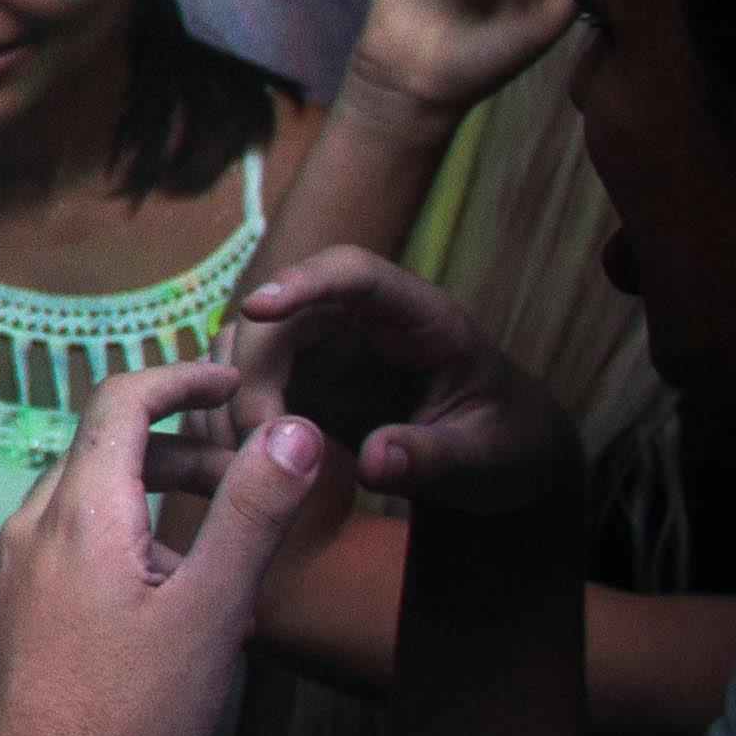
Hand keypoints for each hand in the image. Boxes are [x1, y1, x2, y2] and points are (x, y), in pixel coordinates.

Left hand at [0, 357, 330, 735]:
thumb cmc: (129, 714)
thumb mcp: (213, 610)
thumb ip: (252, 515)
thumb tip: (295, 430)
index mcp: (77, 514)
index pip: (119, 402)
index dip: (180, 377)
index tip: (233, 383)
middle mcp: (23, 536)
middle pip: (98, 461)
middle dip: (175, 456)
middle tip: (244, 484)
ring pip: (73, 519)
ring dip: (141, 517)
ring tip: (206, 569)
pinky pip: (49, 570)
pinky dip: (102, 562)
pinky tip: (142, 623)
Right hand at [195, 248, 578, 516]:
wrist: (500, 460)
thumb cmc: (507, 442)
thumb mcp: (486, 454)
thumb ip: (433, 455)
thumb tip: (375, 463)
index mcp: (417, 317)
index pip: (356, 272)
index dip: (305, 281)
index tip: (259, 308)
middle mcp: (358, 321)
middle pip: (281, 318)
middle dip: (256, 372)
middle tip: (255, 441)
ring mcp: (323, 349)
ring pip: (247, 347)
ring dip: (232, 397)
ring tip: (245, 461)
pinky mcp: (298, 383)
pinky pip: (243, 385)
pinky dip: (229, 419)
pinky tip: (237, 464)